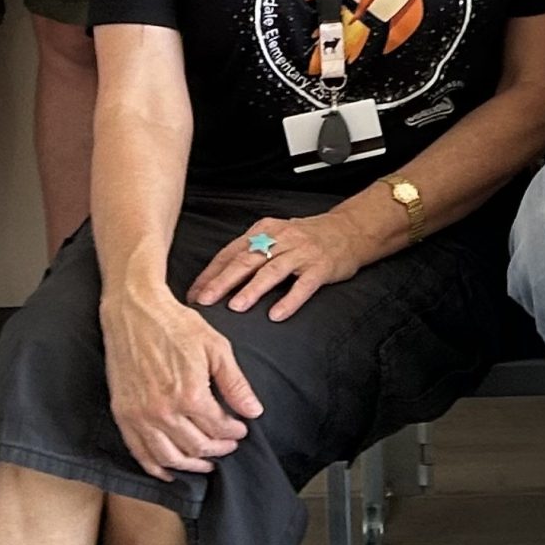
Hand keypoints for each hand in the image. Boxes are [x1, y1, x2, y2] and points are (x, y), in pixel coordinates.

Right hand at [99, 278, 262, 476]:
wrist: (134, 312)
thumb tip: (254, 411)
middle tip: (229, 446)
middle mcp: (163, 411)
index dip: (234, 433)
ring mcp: (139, 416)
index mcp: (189, 394)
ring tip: (207, 463)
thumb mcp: (215, 347)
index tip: (242, 430)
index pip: (219, 428)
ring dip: (192, 466)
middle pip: (197, 446)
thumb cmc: (176, 324)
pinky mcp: (123, 415)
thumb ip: (235, 383)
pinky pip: (140, 453)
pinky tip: (171, 470)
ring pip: (169, 457)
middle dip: (218, 450)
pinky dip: (156, 468)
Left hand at [188, 210, 372, 321]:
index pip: (231, 252)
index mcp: (265, 230)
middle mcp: (281, 239)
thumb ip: (250, 251)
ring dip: (252, 289)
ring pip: (272, 271)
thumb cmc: (306, 237)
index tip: (194, 294)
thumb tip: (215, 279)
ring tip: (236, 307)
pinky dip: (290, 300)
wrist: (349, 230)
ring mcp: (302, 253)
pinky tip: (277, 315)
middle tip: (205, 301)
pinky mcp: (321, 267)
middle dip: (223, 281)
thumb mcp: (276, 235)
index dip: (211, 273)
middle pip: (247, 260)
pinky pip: (303, 285)